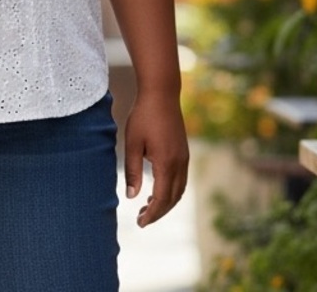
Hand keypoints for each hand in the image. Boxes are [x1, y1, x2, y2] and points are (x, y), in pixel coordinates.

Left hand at [123, 90, 188, 227]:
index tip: (140, 223)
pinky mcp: (184, 151)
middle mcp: (180, 163)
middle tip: (142, 219)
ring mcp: (184, 157)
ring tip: (148, 206)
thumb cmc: (143, 116)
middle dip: (159, 212)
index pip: (162, 199)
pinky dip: (171, 190)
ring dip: (166, 202)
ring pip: (179, 190)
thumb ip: (132, 170)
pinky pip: (181, 179)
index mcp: (166, 163)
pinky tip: (157, 188)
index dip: (152, 214)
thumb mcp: (132, 142)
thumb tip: (131, 196)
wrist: (161, 93)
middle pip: (172, 198)